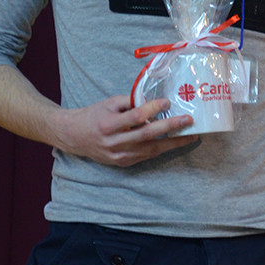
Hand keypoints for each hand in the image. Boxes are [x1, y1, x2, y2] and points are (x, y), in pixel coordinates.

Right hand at [53, 95, 195, 166]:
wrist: (75, 136)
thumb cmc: (94, 115)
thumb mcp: (109, 103)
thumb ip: (130, 102)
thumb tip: (154, 101)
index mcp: (108, 125)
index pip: (135, 117)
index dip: (152, 109)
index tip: (167, 101)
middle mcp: (114, 143)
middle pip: (147, 135)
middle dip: (170, 127)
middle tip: (188, 121)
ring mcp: (119, 156)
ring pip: (151, 149)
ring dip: (173, 143)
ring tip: (190, 136)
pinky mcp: (123, 163)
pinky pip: (146, 155)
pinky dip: (161, 148)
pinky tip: (174, 143)